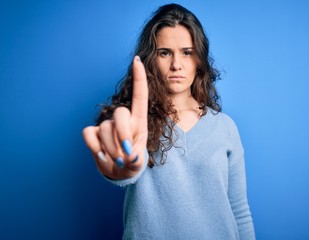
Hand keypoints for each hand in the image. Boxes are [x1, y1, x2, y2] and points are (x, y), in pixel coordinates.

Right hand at [82, 56, 147, 179]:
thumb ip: (136, 160)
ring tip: (118, 160)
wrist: (119, 172)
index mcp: (139, 122)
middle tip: (126, 153)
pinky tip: (101, 155)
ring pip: (105, 128)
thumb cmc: (132, 163)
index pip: (139, 96)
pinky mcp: (92, 134)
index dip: (139, 78)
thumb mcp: (138, 163)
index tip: (137, 60)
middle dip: (122, 133)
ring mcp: (106, 126)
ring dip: (111, 148)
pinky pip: (89, 134)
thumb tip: (130, 156)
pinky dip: (94, 147)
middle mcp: (123, 120)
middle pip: (120, 113)